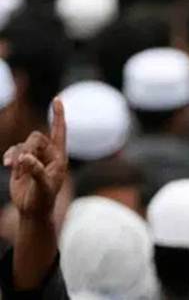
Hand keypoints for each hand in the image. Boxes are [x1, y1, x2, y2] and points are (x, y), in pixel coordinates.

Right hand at [4, 98, 66, 219]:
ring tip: (14, 170)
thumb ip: (36, 171)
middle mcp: (48, 154)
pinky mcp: (22, 162)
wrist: (33, 210)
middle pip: (35, 137)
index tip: (57, 99)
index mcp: (59, 157)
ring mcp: (34, 157)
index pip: (59, 131)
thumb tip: (25, 157)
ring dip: (17, 155)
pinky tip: (7, 165)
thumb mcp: (43, 187)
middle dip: (28, 148)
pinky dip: (9, 156)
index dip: (58, 115)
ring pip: (23, 144)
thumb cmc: (43, 199)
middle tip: (24, 164)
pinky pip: (13, 151)